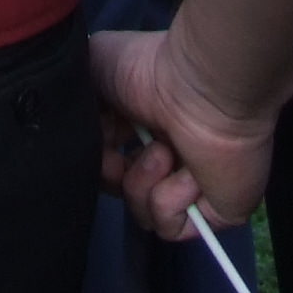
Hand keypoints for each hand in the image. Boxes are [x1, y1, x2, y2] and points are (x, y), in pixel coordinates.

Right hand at [90, 23, 283, 240]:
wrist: (201, 83)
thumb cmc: (148, 69)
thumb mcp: (90, 66)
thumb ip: (75, 103)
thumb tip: (77, 137)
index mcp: (145, 122)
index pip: (108, 160)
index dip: (94, 159)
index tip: (94, 145)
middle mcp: (171, 153)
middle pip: (122, 189)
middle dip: (112, 174)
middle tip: (119, 155)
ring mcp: (195, 184)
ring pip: (143, 213)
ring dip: (142, 182)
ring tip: (164, 152)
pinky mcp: (217, 211)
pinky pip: (172, 227)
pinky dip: (170, 199)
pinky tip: (188, 171)